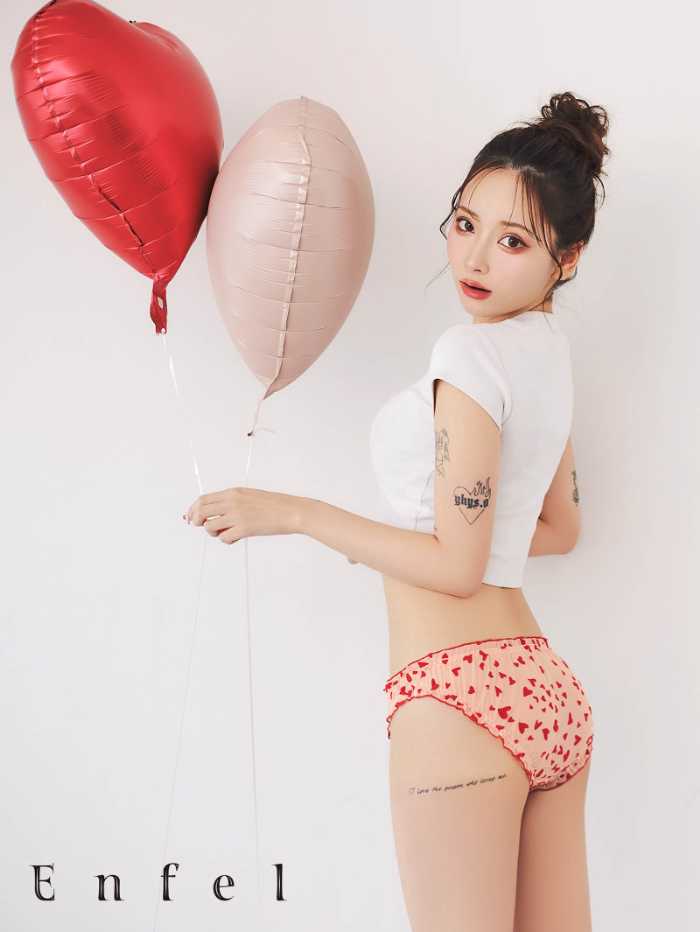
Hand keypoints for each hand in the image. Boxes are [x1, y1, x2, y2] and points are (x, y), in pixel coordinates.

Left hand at [183, 486, 303, 543]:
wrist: (292, 511)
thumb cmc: (273, 505)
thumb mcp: (249, 496)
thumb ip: (231, 502)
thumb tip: (212, 512)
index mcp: (233, 492)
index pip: (203, 499)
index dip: (192, 509)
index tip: (190, 517)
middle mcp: (232, 502)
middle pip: (201, 511)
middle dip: (196, 521)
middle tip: (200, 526)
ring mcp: (238, 515)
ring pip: (210, 526)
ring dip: (213, 532)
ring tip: (226, 531)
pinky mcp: (245, 529)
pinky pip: (224, 538)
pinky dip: (227, 540)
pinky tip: (237, 537)